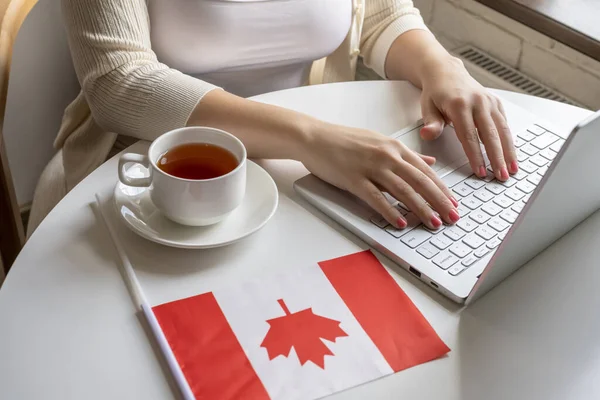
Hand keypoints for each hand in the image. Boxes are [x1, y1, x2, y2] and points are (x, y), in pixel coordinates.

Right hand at [300, 123, 459, 228]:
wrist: (314, 137)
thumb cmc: (344, 141)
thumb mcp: (380, 142)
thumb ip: (405, 155)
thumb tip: (429, 162)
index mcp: (394, 147)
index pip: (426, 171)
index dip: (442, 189)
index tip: (454, 203)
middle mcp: (386, 156)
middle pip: (420, 181)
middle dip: (439, 201)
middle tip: (453, 217)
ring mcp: (370, 167)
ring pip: (403, 190)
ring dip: (421, 208)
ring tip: (433, 223)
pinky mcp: (353, 178)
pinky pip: (376, 197)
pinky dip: (390, 211)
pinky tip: (400, 222)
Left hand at [419, 57, 517, 180]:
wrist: (446, 71)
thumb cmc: (435, 93)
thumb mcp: (427, 107)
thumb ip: (431, 123)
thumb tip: (427, 135)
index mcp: (459, 104)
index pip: (468, 136)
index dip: (476, 155)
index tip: (481, 172)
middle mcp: (478, 101)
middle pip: (490, 134)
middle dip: (497, 158)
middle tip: (502, 176)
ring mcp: (489, 101)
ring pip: (502, 130)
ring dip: (508, 151)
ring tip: (512, 170)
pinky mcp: (496, 102)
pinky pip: (504, 124)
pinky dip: (509, 140)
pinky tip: (512, 155)